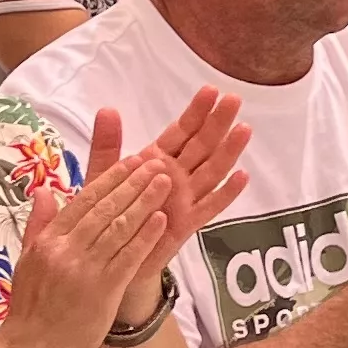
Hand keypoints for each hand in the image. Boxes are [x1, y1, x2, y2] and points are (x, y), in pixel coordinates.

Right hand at [0, 151, 185, 347]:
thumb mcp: (27, 259)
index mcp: (49, 239)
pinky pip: (129, 257)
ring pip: (120, 227)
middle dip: (134, 182)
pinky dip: (146, 236)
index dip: (111, 178)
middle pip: (106, 208)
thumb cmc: (31, 306)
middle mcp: (67, 249)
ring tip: (166, 182)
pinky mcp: (104, 290)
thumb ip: (39, 224)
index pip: (83, 200)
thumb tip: (43, 190)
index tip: (131, 160)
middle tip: (157, 162)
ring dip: (146, 202)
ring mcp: (86, 269)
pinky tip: (162, 219)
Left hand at [81, 94, 251, 293]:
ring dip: (228, 151)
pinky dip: (227, 193)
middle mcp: (176, 176)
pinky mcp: (188, 223)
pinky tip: (242, 177)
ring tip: (244, 130)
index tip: (211, 90)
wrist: (109, 256)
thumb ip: (106, 145)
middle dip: (218, 123)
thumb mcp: (102, 175)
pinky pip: (210, 207)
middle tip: (234, 100)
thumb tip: (107, 108)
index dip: (196, 112)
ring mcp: (185, 199)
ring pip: (212, 171)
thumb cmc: (108, 214)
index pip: (181, 131)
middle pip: (202, 146)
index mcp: (156, 161)